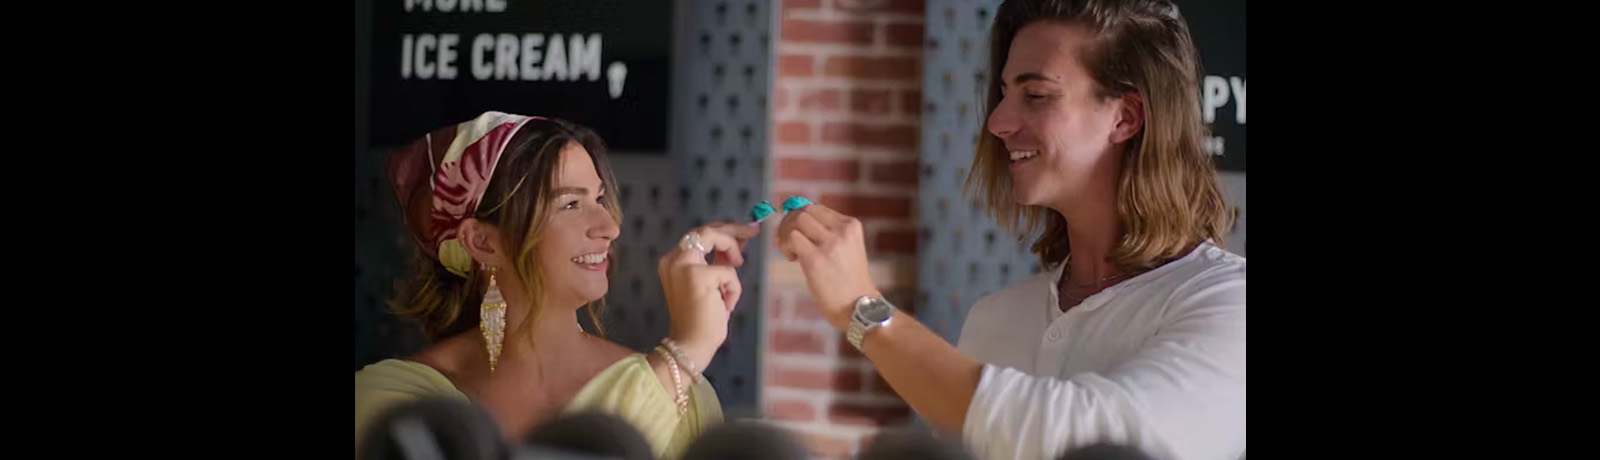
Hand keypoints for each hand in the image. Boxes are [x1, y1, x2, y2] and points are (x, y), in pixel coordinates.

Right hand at [658, 222, 760, 368]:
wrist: (691, 346)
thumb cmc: (702, 320)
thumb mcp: (713, 285)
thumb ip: (720, 262)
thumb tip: (739, 242)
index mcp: (673, 262)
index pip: (700, 236)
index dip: (724, 231)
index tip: (744, 232)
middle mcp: (673, 259)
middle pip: (706, 230)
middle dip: (733, 229)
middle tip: (753, 230)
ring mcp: (683, 265)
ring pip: (717, 240)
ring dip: (732, 264)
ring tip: (729, 289)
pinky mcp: (697, 275)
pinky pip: (729, 272)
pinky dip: (733, 290)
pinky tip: (725, 306)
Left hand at [775, 203, 879, 330]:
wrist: (858, 307)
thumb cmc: (849, 281)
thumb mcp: (848, 248)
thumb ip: (829, 233)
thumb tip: (796, 220)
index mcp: (852, 225)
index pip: (817, 208)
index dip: (800, 217)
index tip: (796, 233)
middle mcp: (842, 231)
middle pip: (805, 211)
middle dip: (789, 223)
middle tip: (788, 242)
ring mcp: (830, 244)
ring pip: (797, 221)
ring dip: (786, 234)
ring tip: (792, 252)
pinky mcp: (816, 259)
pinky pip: (792, 238)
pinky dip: (786, 246)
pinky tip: (793, 259)